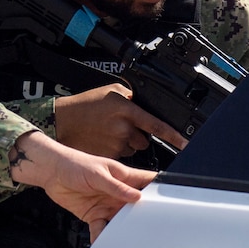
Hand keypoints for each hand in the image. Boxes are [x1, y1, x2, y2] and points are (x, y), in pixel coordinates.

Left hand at [8, 131, 154, 237]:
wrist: (51, 172)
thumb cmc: (74, 164)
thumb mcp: (98, 174)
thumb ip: (116, 187)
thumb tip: (136, 196)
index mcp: (124, 177)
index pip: (148, 182)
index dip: (160, 190)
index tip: (172, 201)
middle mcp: (118, 192)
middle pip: (137, 206)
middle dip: (143, 217)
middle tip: (149, 227)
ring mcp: (107, 204)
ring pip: (121, 221)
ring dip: (123, 229)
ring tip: (127, 239)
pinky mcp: (94, 215)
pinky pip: (101, 228)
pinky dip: (102, 236)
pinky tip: (102, 241)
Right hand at [56, 84, 187, 158]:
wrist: (62, 120)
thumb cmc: (86, 105)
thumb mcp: (113, 91)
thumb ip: (133, 98)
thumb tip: (147, 104)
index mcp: (127, 111)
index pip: (157, 126)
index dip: (174, 137)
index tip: (186, 144)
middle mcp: (123, 129)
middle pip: (144, 140)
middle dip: (138, 135)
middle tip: (121, 127)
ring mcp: (116, 144)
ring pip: (133, 149)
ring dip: (126, 143)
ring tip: (110, 133)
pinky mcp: (108, 156)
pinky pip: (121, 156)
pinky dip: (116, 150)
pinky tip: (104, 141)